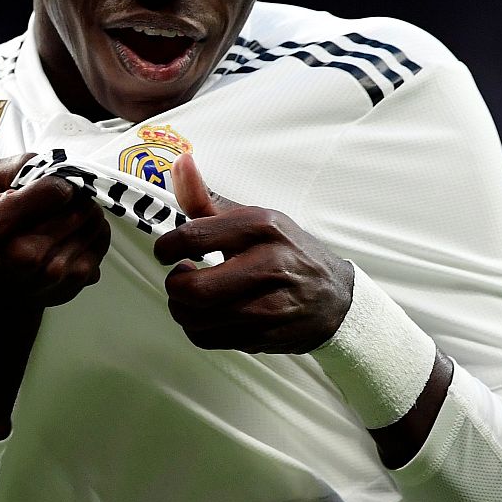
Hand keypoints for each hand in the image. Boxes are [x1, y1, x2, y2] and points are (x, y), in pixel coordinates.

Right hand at [0, 153, 111, 308]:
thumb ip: (19, 165)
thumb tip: (59, 166)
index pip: (57, 190)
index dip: (60, 181)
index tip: (53, 185)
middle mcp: (28, 254)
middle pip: (80, 207)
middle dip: (75, 197)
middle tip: (59, 201)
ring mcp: (54, 273)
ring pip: (96, 223)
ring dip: (85, 214)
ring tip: (63, 217)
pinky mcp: (74, 283)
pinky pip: (101, 243)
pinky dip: (92, 234)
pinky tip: (70, 236)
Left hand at [153, 154, 353, 354]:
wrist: (335, 297)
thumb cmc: (286, 252)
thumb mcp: (254, 219)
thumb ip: (207, 198)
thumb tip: (179, 161)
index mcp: (262, 227)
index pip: (193, 237)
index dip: (167, 247)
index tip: (167, 251)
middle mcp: (269, 265)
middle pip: (192, 289)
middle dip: (175, 284)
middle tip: (182, 276)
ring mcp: (270, 306)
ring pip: (196, 318)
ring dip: (183, 308)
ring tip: (193, 296)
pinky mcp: (267, 336)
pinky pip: (209, 339)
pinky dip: (197, 329)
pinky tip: (208, 314)